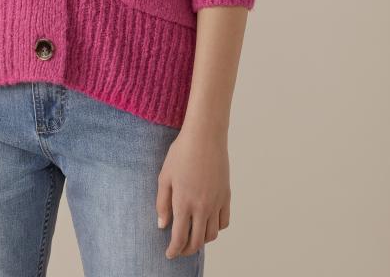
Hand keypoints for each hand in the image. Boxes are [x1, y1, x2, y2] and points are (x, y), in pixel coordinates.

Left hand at [156, 129, 230, 257]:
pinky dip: (216, 229)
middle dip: (186, 250)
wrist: (205, 136)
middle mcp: (202, 207)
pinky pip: (224, 222)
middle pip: (197, 242)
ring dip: (202, 241)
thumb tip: (163, 226)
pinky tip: (207, 223)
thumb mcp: (164, 177)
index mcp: (184, 203)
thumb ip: (162, 204)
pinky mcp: (226, 196)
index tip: (169, 254)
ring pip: (212, 235)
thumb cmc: (181, 153)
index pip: (179, 238)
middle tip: (179, 249)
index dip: (173, 250)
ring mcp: (216, 202)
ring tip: (193, 236)